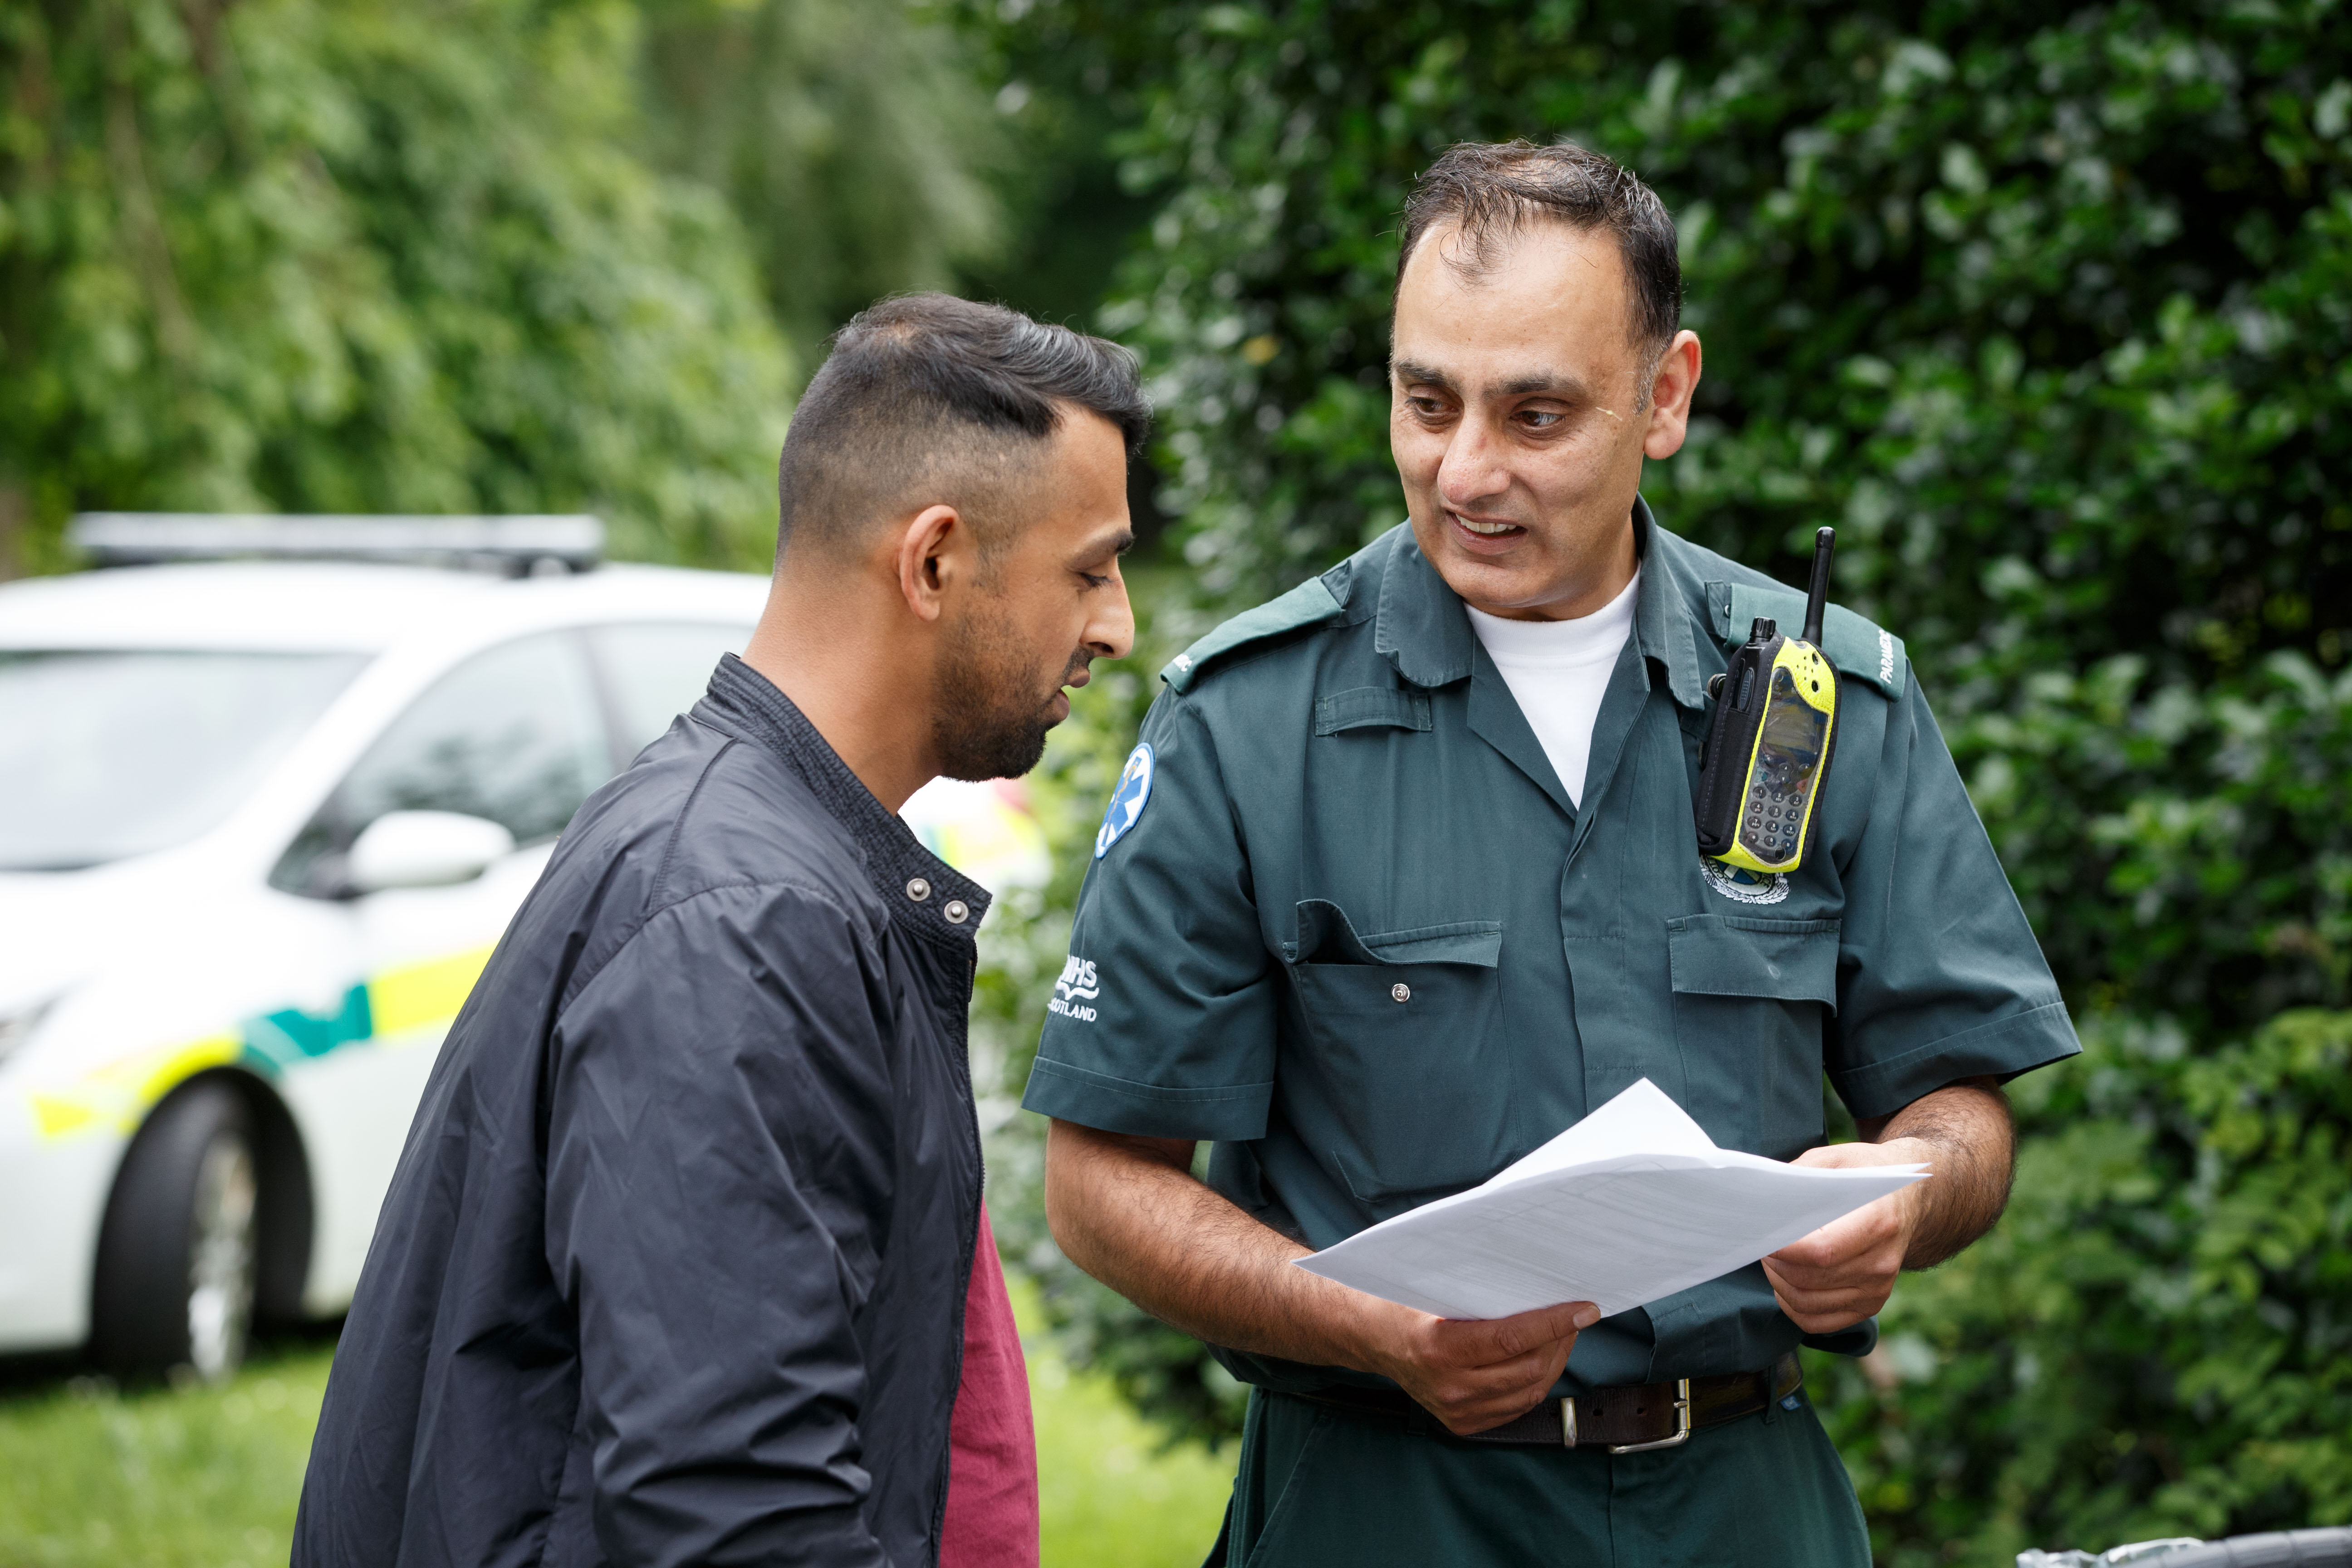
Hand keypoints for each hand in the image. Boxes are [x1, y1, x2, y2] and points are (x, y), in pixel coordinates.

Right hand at [1356, 1297, 1599, 1436]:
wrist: (1371, 1338)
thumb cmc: (1403, 1304)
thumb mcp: (1434, 1289)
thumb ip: (1481, 1292)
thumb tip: (1538, 1285)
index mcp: (1439, 1349)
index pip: (1512, 1338)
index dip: (1554, 1323)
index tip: (1584, 1309)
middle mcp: (1449, 1387)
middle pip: (1527, 1368)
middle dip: (1560, 1340)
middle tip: (1576, 1317)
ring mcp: (1456, 1410)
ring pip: (1527, 1392)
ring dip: (1553, 1363)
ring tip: (1562, 1336)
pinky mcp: (1462, 1423)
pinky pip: (1514, 1408)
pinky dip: (1534, 1384)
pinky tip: (1540, 1361)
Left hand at [1761, 1137, 1930, 1333]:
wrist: (1909, 1197)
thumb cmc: (1864, 1174)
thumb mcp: (1833, 1159)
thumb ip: (1798, 1177)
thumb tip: (1762, 1204)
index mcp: (1878, 1222)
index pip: (1821, 1250)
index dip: (1783, 1248)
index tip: (1758, 1235)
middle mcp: (1882, 1262)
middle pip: (1809, 1278)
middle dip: (1774, 1262)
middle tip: (1760, 1241)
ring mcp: (1878, 1289)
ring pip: (1807, 1302)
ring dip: (1778, 1283)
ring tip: (1772, 1257)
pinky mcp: (1870, 1305)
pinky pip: (1818, 1321)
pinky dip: (1792, 1306)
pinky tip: (1786, 1283)